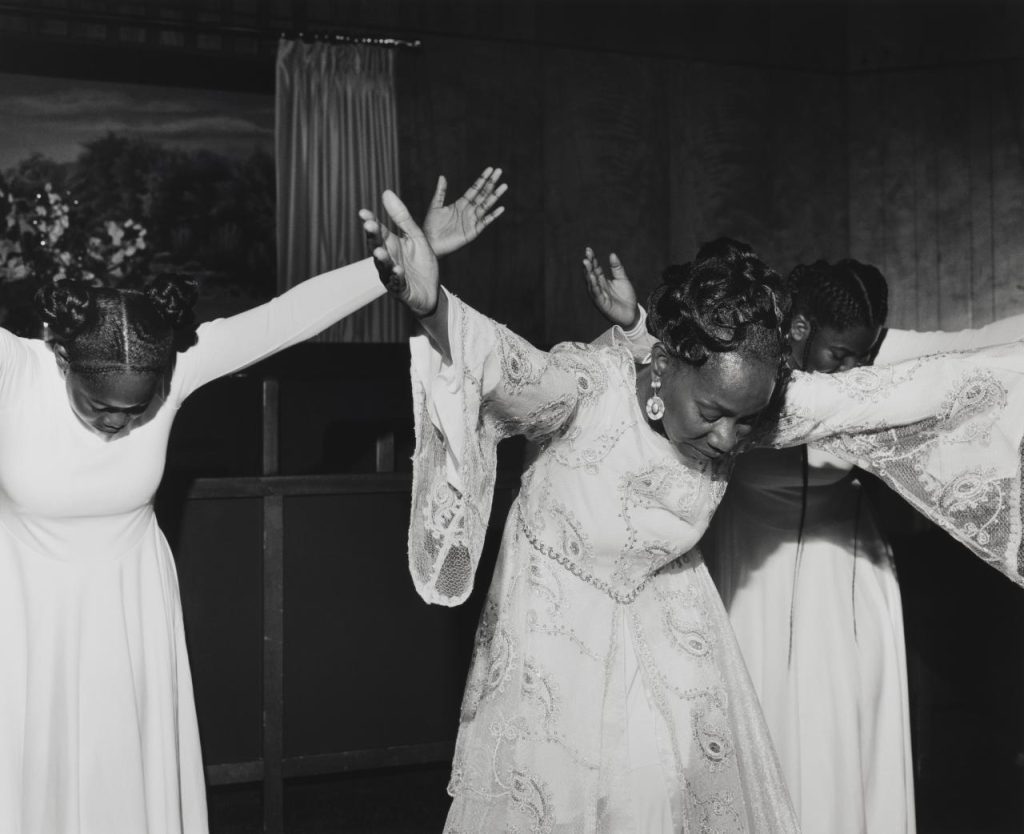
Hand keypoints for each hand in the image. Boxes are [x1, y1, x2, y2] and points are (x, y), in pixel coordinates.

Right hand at [360, 190, 438, 316]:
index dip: (371, 222)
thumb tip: (386, 192)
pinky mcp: (401, 290)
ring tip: (380, 251)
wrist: (431, 291)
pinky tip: (398, 270)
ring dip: (382, 259)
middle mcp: (388, 259)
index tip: (363, 213)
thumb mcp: (416, 236)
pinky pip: (397, 283)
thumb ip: (402, 217)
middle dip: (373, 238)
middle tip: (369, 226)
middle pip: (377, 247)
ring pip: (384, 267)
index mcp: (391, 245)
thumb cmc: (421, 263)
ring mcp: (392, 275)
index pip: (378, 231)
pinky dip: (397, 277)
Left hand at [423, 166, 507, 256]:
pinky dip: (493, 215)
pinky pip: (484, 222)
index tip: (490, 169)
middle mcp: (468, 211)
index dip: (482, 179)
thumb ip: (440, 192)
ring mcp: (471, 221)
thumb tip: (442, 176)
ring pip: (486, 206)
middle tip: (499, 171)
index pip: (474, 189)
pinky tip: (501, 208)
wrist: (430, 243)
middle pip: (482, 194)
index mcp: (460, 204)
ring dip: (495, 196)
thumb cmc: (431, 226)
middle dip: (491, 183)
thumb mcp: (435, 206)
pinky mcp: (472, 232)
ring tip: (504, 186)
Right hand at [582, 247, 640, 328]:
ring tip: (586, 263)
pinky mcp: (602, 303)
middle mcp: (598, 287)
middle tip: (586, 255)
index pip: (595, 268)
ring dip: (588, 273)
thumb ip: (617, 268)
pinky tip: (592, 277)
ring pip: (591, 283)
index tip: (589, 250)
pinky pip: (596, 294)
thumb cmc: (626, 297)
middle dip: (588, 265)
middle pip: (591, 274)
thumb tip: (612, 254)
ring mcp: (599, 295)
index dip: (592, 259)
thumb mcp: (622, 279)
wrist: (632, 313)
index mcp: (602, 280)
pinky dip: (594, 285)